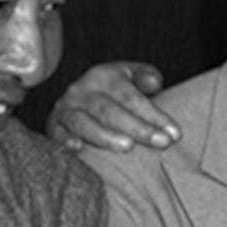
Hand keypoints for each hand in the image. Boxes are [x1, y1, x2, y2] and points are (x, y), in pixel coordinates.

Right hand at [52, 59, 178, 152]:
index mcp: (103, 76)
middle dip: (138, 128)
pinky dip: (65, 141)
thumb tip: (153, 84)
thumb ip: (146, 76)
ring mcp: (64, 109)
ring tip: (128, 147)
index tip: (174, 133)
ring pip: (83, 123)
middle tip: (161, 143)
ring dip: (105, 136)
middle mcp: (81, 91)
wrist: (80, 98)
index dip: (153, 115)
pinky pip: (56, 134)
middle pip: (110, 110)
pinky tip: (79, 149)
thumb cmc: (114, 93)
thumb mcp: (131, 76)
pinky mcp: (52, 126)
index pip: (131, 97)